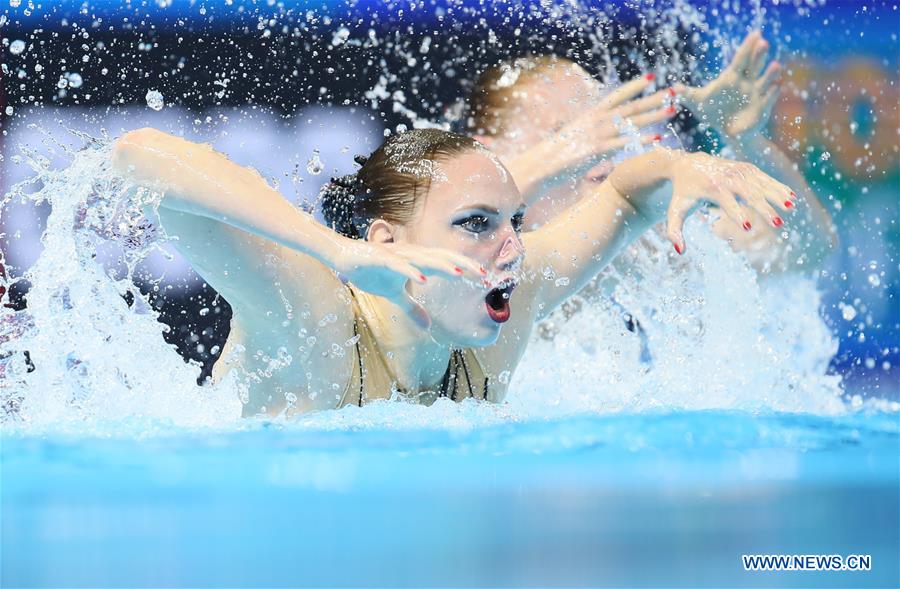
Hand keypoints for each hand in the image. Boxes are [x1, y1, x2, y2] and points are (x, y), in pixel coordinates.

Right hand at [330, 239, 484, 327]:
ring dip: (442, 265)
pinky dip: (410, 271)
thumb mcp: (394, 295)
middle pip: (442, 258)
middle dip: (463, 265)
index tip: (485, 279)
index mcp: (416, 261)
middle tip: (483, 276)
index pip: (446, 262)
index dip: (466, 268)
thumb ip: (412, 308)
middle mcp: (410, 254)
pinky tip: (422, 279)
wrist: (343, 258)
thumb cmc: (371, 272)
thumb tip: (428, 326)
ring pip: (423, 259)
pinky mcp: (379, 258)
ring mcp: (396, 255)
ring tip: (459, 273)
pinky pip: (398, 265)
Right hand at [549, 75, 675, 169]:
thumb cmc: (555, 153)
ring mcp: (598, 134)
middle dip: (653, 98)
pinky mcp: (598, 150)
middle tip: (673, 91)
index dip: (635, 86)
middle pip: (631, 107)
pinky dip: (643, 140)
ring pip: (632, 122)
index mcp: (591, 114)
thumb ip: (588, 131)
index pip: (617, 96)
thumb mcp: (573, 135)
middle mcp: (596, 120)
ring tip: (673, 109)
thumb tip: (596, 132)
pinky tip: (658, 137)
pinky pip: (625, 143)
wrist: (541, 164)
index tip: (651, 77)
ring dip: (654, 115)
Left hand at [664, 151, 795, 253]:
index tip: (747, 227)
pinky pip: (764, 177)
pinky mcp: (747, 167)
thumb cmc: (682, 192)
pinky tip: (792, 197)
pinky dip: (777, 186)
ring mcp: (739, 170)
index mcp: (710, 187)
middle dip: (764, 208)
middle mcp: (727, 177)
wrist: (688, 164)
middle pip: (748, 193)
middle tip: (778, 223)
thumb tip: (679, 251)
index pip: (726, 201)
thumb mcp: (675, 210)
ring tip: (790, 208)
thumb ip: (674, 231)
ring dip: (776, 195)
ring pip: (761, 183)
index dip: (736, 214)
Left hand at [675, 31, 782, 140]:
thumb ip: (687, 94)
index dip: (747, 47)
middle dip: (759, 55)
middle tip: (763, 43)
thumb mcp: (698, 103)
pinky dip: (773, 92)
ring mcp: (756, 94)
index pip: (741, 59)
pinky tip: (776, 86)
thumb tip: (673, 89)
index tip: (756, 34)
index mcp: (732, 77)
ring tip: (775, 65)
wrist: (728, 131)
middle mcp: (747, 82)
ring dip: (770, 73)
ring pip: (765, 80)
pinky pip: (769, 98)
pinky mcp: (762, 107)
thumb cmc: (713, 113)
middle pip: (754, 65)